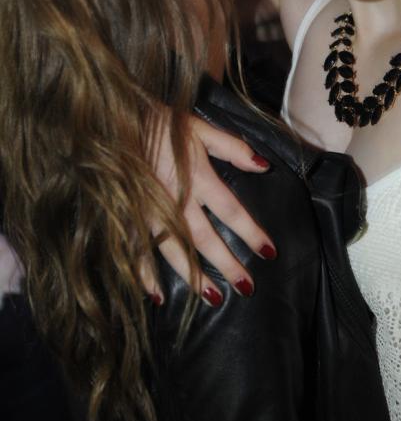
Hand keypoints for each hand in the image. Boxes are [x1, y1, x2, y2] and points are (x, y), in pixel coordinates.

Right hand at [140, 113, 275, 306]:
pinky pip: (137, 252)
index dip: (251, 233)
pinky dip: (145, 275)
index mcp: (198, 178)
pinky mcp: (128, 218)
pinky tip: (157, 297)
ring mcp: (149, 212)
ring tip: (214, 299)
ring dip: (195, 277)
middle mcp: (176, 200)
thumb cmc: (160, 124)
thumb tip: (265, 166)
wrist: (111, 122)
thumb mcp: (200, 128)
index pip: (231, 211)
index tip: (270, 253)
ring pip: (175, 252)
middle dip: (228, 265)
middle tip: (247, 287)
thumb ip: (233, 148)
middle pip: (206, 239)